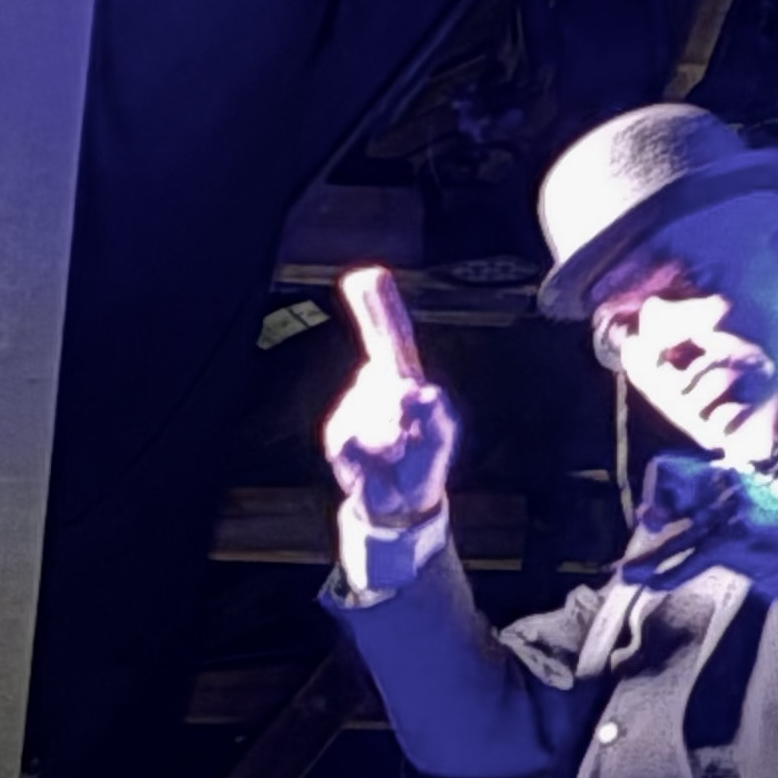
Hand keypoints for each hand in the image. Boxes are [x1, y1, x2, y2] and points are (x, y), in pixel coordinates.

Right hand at [322, 266, 458, 535]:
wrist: (396, 504)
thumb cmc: (423, 465)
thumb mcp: (439, 443)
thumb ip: (434, 417)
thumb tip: (416, 392)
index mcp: (404, 380)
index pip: (394, 337)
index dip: (381, 306)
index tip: (368, 274)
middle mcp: (377, 385)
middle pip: (378, 344)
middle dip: (376, 309)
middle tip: (368, 277)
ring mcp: (355, 407)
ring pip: (373, 413)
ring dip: (393, 440)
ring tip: (400, 456)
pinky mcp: (338, 434)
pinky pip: (356, 442)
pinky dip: (374, 457)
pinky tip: (380, 465)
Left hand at [618, 452, 777, 611]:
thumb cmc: (761, 522)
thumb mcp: (728, 502)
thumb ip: (692, 504)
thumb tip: (644, 516)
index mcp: (717, 475)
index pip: (670, 468)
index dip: (656, 488)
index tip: (651, 513)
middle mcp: (720, 489)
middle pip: (671, 495)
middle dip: (654, 512)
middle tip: (649, 524)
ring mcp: (726, 514)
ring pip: (678, 538)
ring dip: (649, 560)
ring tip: (625, 574)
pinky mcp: (732, 540)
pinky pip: (692, 559)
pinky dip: (671, 575)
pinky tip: (655, 585)